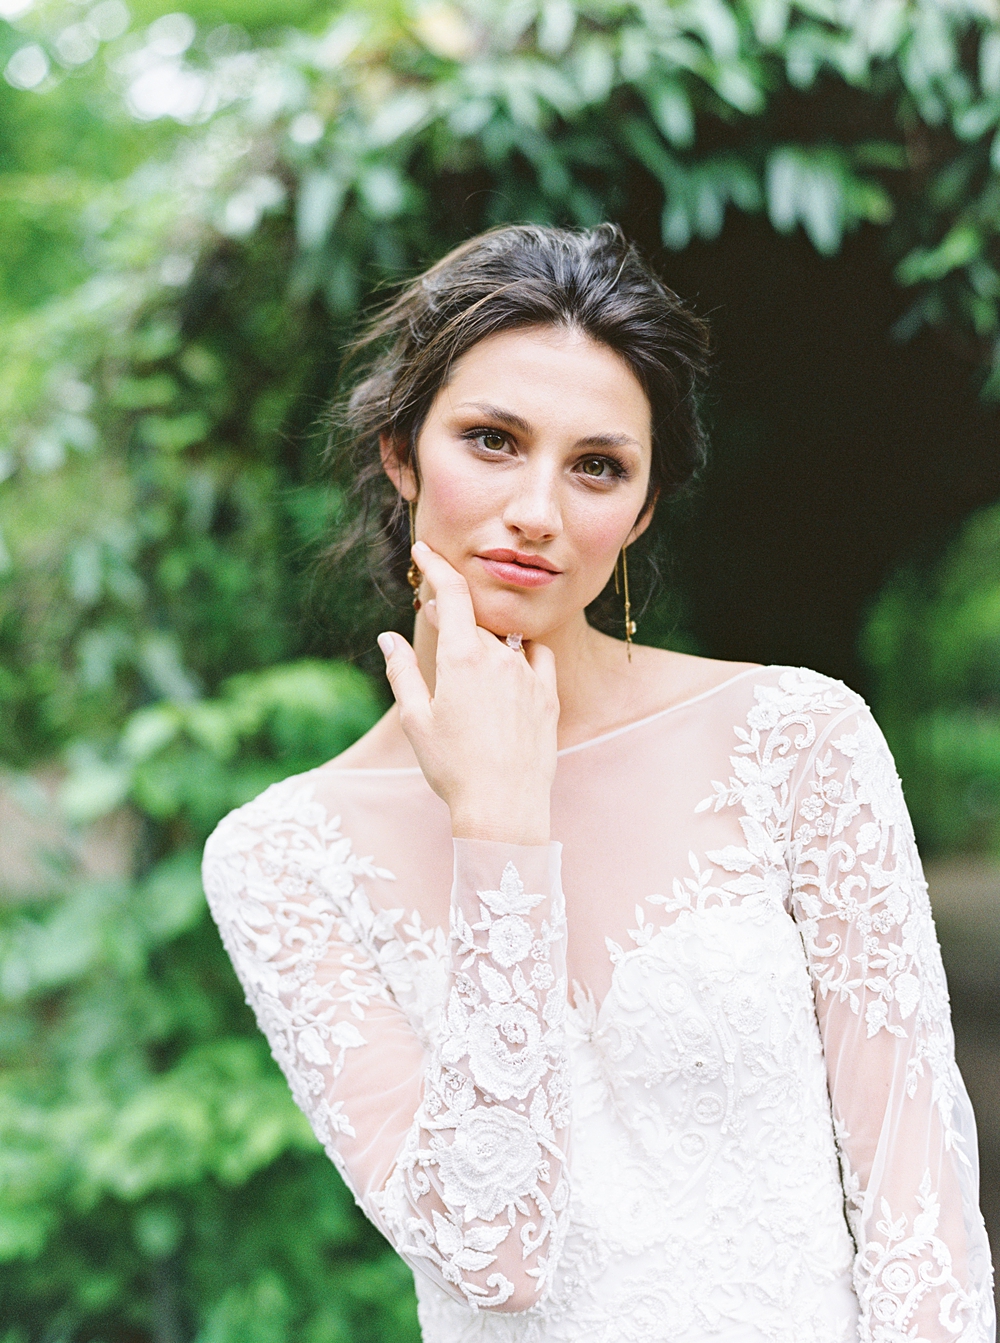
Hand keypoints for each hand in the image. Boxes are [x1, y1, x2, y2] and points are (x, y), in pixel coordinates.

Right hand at [377, 542, 558, 844]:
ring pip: (501, 639)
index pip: (450, 593)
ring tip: (466, 658)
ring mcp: (528, 675)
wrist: (503, 807)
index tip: (424, 551)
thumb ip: (402, 672)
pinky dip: (519, 652)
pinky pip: (536, 656)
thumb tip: (388, 637)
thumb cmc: (451, 768)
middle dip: (451, 615)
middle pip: (473, 620)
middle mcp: (498, 658)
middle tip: (431, 619)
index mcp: (461, 659)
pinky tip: (509, 664)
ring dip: (482, 638)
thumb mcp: (416, 720)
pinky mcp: (548, 696)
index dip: (436, 566)